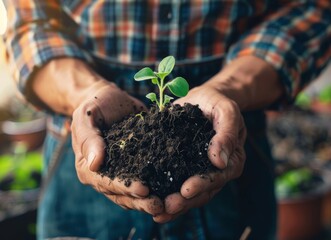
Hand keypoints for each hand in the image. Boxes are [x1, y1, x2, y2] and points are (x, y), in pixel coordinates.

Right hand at [71, 80, 163, 214]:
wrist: (110, 99)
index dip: (124, 187)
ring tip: (168, 202)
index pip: (105, 182)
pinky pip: (147, 179)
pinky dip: (157, 186)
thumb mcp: (87, 116)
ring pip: (134, 194)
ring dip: (150, 200)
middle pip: (122, 194)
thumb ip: (89, 138)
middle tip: (160, 204)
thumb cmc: (95, 105)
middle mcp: (104, 175)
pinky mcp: (136, 166)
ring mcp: (121, 172)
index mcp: (88, 167)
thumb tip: (94, 164)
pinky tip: (172, 190)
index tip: (143, 189)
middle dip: (141, 201)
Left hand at [153, 85, 246, 222]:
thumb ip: (227, 133)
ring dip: (175, 205)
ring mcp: (200, 171)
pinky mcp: (184, 167)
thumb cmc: (218, 103)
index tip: (186, 190)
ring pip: (190, 194)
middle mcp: (217, 170)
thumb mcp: (227, 112)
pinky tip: (152, 204)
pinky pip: (176, 184)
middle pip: (203, 191)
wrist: (205, 99)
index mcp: (231, 160)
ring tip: (157, 213)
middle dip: (185, 201)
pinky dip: (166, 195)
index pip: (218, 177)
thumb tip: (220, 161)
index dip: (202, 184)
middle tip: (168, 206)